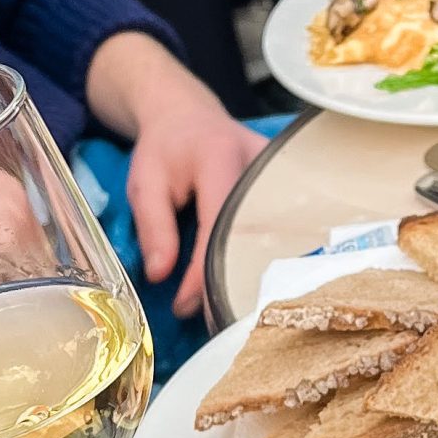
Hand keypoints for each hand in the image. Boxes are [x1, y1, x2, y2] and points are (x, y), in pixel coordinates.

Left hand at [88, 35, 263, 317]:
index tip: (185, 306)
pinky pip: (286, 227)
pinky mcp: (292, 184)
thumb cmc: (166, 149)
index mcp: (220, 157)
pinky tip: (259, 288)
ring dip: (260, 274)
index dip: (203, 272)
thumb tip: (162, 276)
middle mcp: (262, 163)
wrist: (188, 114)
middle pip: (258, 234)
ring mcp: (284, 173)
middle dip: (239, 282)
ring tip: (240, 313)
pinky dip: (272, 259)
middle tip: (220, 322)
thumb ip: (153, 225)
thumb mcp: (144, 181)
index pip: (218, 225)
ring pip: (279, 233)